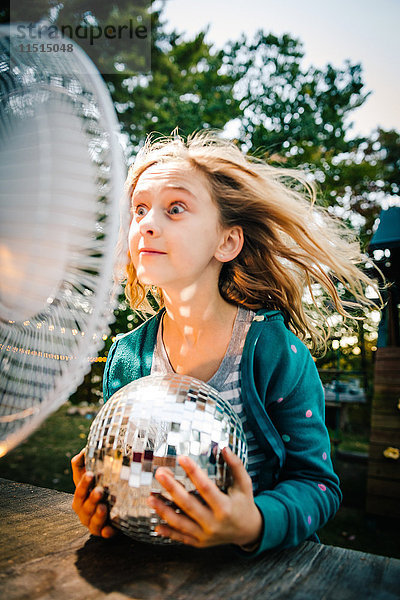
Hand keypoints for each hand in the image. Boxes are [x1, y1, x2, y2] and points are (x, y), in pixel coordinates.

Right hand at [71, 448, 115, 537]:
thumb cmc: (101, 487)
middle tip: (99, 490)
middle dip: (90, 498)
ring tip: (103, 507)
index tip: (91, 474)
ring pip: (92, 521)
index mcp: (80, 496)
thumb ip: (87, 462)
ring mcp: (93, 522)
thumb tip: (85, 450)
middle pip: (84, 505)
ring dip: (97, 515)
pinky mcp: (104, 531)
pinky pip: (103, 534)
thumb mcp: (95, 474)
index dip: (83, 482)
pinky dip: (106, 532)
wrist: (114, 507)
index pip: (79, 488)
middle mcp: (83, 510)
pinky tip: (110, 529)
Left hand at [146, 446, 262, 547]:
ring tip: (150, 498)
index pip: (205, 487)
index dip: (193, 472)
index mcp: (225, 507)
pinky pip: (180, 537)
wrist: (248, 532)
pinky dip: (168, 532)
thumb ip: (236, 466)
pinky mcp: (199, 542)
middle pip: (188, 504)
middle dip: (172, 488)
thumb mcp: (244, 485)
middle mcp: (213, 523)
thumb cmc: (244, 504)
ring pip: (180, 523)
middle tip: (160, 473)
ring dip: (163, 511)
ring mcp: (205, 535)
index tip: (181, 458)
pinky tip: (155, 525)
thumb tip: (224, 448)